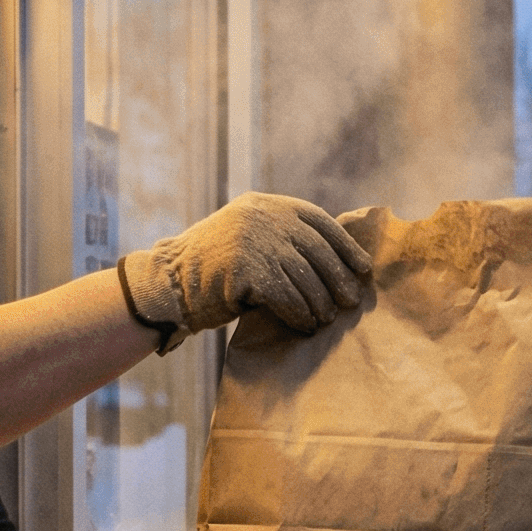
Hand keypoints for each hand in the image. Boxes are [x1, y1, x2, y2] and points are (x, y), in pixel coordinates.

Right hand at [118, 192, 370, 352]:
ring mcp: (254, 240)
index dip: (344, 245)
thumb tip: (334, 261)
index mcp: (265, 205)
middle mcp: (262, 217)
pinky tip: (306, 325)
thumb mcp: (247, 237)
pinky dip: (300, 313)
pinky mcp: (247, 269)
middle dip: (337, 277)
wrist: (168, 284)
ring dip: (320, 302)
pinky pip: (287, 296)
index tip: (363, 267)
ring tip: (327, 319)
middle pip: (316, 249)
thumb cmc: (212, 269)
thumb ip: (280, 239)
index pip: (318, 221)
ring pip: (304, 276)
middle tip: (352, 300)